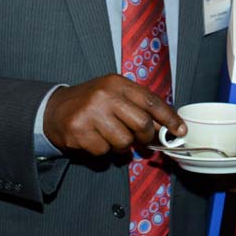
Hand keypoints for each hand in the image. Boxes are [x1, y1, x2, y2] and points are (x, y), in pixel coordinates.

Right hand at [43, 74, 184, 156]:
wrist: (54, 110)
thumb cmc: (93, 104)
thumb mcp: (115, 96)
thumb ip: (139, 108)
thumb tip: (166, 129)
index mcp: (118, 83)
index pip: (151, 101)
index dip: (169, 118)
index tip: (180, 131)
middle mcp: (105, 95)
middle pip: (141, 124)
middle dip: (146, 137)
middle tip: (141, 140)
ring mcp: (91, 113)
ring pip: (124, 141)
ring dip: (121, 146)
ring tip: (110, 137)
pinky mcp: (78, 131)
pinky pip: (104, 151)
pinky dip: (103, 151)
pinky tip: (94, 140)